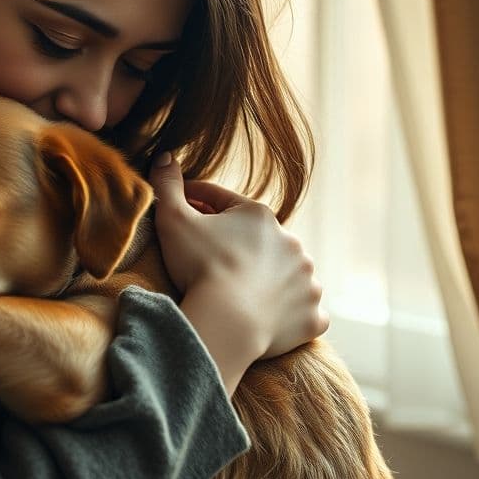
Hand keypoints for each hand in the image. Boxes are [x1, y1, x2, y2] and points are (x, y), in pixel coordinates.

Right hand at [149, 154, 327, 384]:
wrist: (228, 322)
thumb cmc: (201, 266)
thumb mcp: (173, 219)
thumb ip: (167, 185)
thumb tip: (166, 156)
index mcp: (260, 216)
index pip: (224, 204)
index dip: (198, 203)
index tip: (181, 209)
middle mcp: (292, 244)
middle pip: (258, 240)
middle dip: (237, 244)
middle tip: (210, 259)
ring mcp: (307, 282)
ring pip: (286, 275)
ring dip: (270, 279)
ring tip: (244, 291)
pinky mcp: (313, 317)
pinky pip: (303, 312)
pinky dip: (291, 314)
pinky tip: (274, 317)